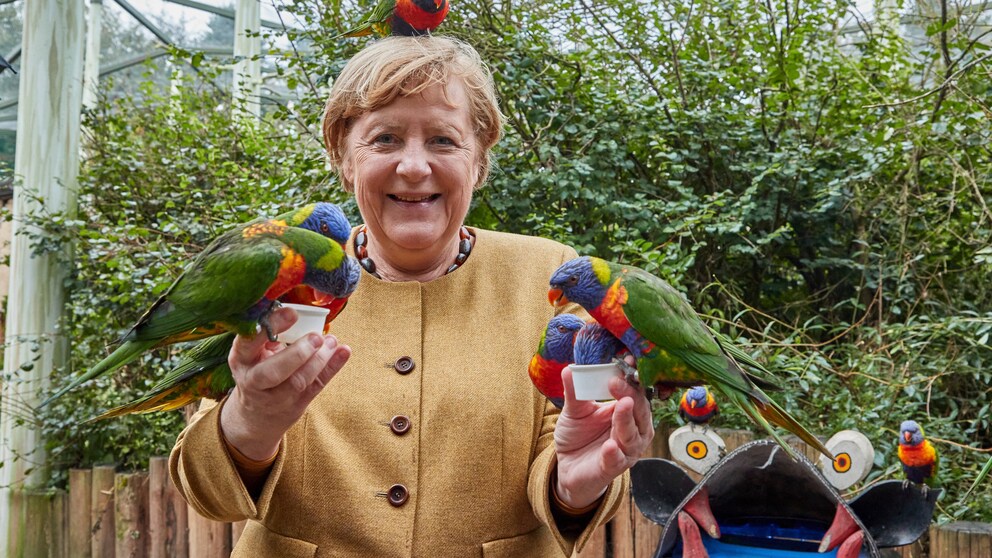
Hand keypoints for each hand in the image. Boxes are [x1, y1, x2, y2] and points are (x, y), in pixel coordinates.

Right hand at [220, 306, 350, 459]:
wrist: (256, 416)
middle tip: (317, 337)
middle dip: (297, 354)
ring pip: (298, 381)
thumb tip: (297, 311)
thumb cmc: (258, 371)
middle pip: (272, 372)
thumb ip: (271, 334)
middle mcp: (253, 380)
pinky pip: (316, 386)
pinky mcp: (296, 405)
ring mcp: (275, 397)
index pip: (249, 342)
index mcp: (240, 359)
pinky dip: (332, 367)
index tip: (292, 313)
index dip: (271, 326)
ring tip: (331, 341)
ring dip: (319, 360)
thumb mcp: (254, 352)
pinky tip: (344, 351)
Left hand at [553, 358, 654, 508]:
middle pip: (639, 413)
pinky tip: (610, 445)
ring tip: (622, 405)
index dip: (632, 379)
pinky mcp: (612, 468)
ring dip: (626, 420)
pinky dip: (614, 453)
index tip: (626, 362)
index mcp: (627, 413)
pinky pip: (616, 461)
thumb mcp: (575, 410)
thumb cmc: (579, 435)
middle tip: (617, 382)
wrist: (568, 466)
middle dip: (630, 396)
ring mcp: (625, 451)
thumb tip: (570, 368)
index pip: (636, 393)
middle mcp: (633, 431)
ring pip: (632, 436)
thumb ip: (575, 391)